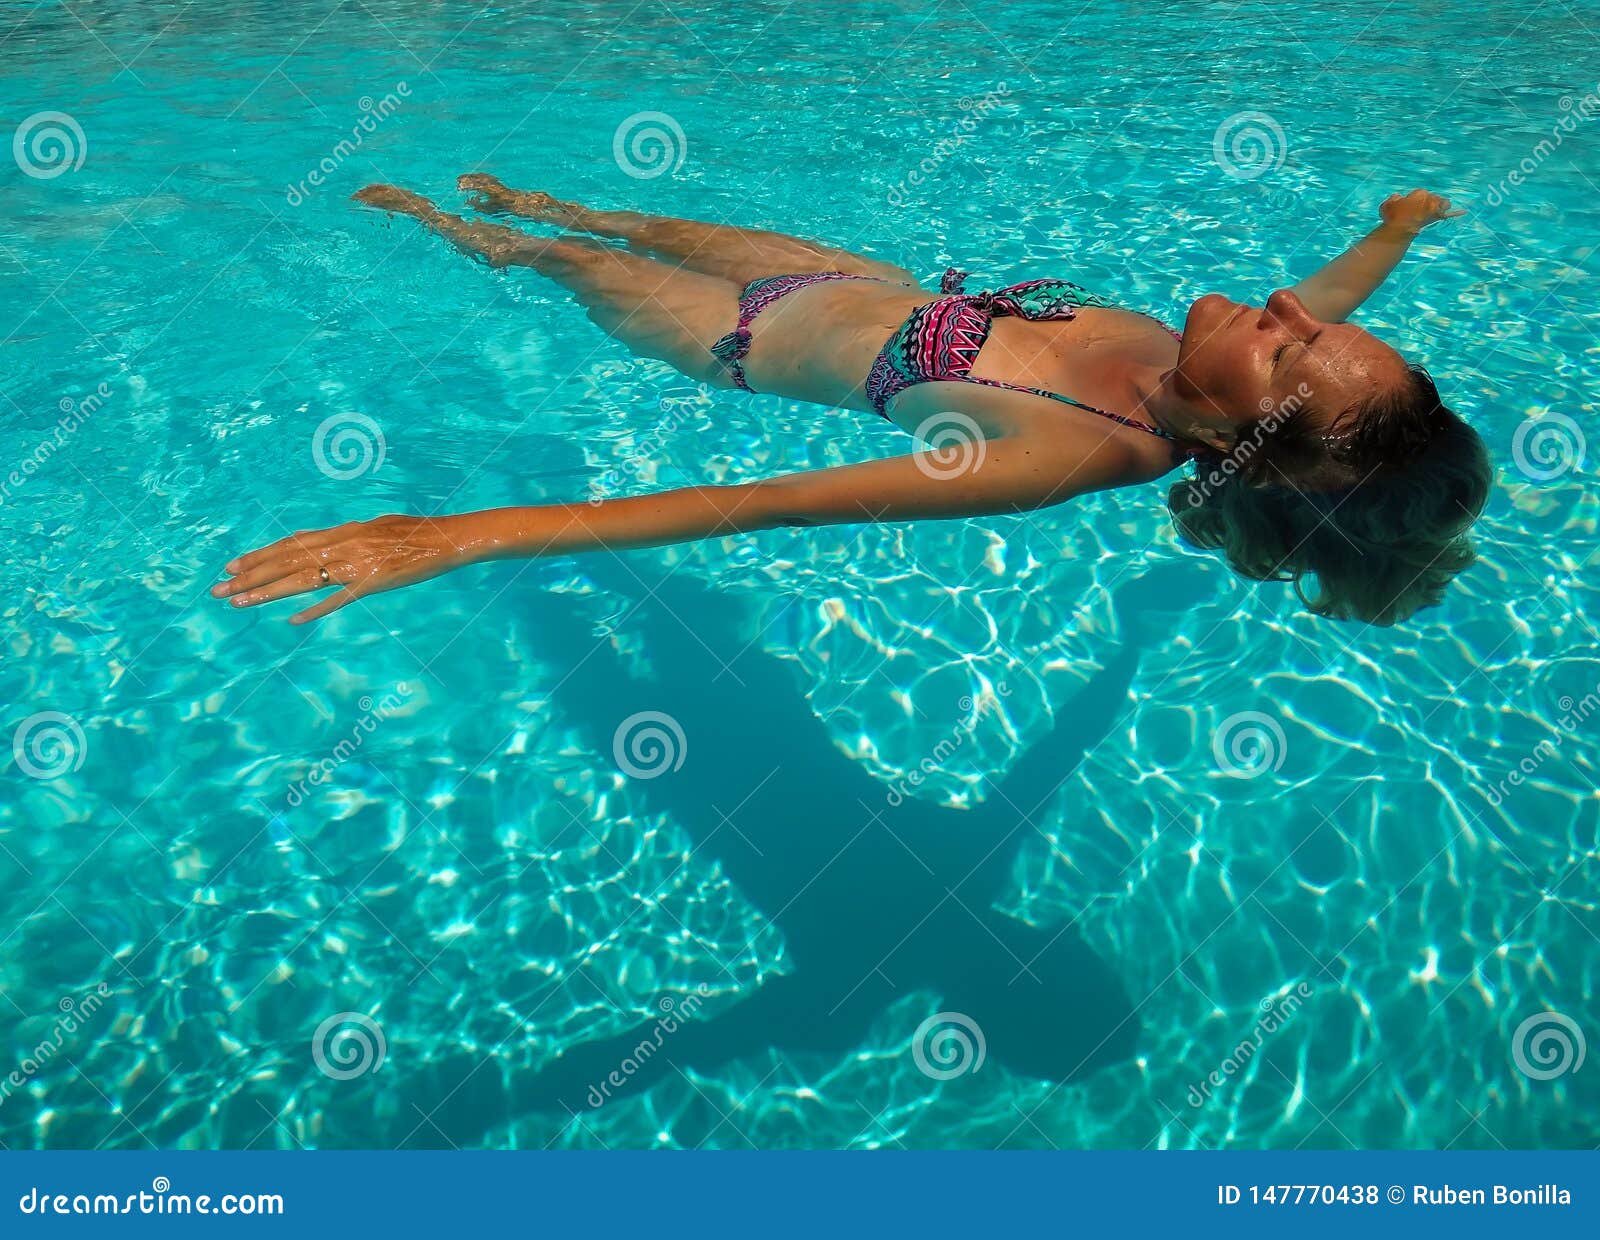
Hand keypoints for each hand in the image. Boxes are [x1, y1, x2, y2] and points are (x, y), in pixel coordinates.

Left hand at [212, 514, 467, 623]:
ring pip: (302, 578)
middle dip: (249, 576)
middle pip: (286, 562)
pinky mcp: (373, 582)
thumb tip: (313, 539)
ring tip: (238, 602)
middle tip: (218, 589)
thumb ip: (341, 536)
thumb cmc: (413, 533)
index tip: (231, 566)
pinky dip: (316, 609)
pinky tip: (293, 621)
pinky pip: (339, 598)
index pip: (289, 544)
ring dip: (267, 592)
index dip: (258, 556)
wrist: (446, 538)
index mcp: (341, 532)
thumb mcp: (372, 527)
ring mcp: (356, 564)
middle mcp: (341, 545)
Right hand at [1378, 188, 1463, 236]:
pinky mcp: (1437, 218)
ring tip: (1433, 211)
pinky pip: (1449, 213)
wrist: (1398, 232)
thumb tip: (1399, 198)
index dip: (1414, 201)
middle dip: (1426, 203)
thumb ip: (1394, 199)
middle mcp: (1430, 199)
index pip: (1419, 194)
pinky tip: (1464, 212)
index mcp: (1419, 193)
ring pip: (1442, 203)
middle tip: (1417, 212)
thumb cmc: (1391, 218)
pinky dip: (1456, 213)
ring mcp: (1435, 209)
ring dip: (1439, 206)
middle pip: (1432, 198)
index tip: (1408, 208)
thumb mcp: (1387, 205)